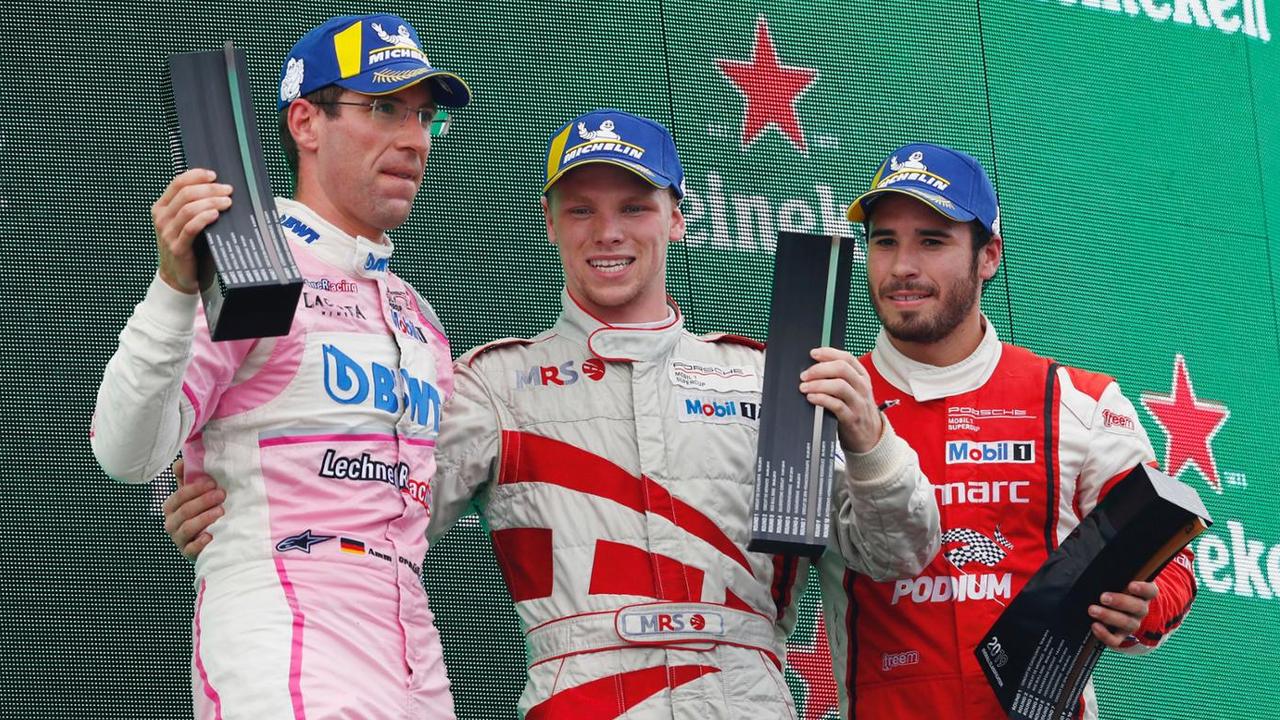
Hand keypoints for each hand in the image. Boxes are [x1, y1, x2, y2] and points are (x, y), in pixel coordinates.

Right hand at [151, 168, 232, 293]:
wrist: (178, 277)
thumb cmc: (188, 247)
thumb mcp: (186, 223)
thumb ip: (194, 206)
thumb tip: (218, 189)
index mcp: (162, 207)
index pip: (177, 183)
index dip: (196, 176)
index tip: (214, 175)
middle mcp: (162, 218)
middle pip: (186, 193)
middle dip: (209, 189)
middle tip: (228, 190)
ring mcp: (167, 233)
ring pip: (189, 208)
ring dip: (211, 202)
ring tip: (227, 202)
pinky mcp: (177, 247)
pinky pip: (191, 228)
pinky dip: (204, 218)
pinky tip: (216, 214)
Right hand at [162, 458, 224, 559]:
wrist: (210, 540)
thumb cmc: (201, 513)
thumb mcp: (195, 496)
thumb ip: (187, 479)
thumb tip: (181, 461)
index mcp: (171, 507)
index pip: (179, 496)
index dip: (195, 488)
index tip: (212, 482)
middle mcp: (171, 523)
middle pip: (184, 511)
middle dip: (203, 501)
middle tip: (221, 494)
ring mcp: (179, 539)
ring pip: (186, 528)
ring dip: (204, 518)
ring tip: (220, 511)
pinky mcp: (188, 553)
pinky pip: (190, 549)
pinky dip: (199, 542)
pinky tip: (210, 535)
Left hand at [799, 347, 882, 453]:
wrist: (870, 436)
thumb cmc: (857, 409)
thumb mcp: (854, 390)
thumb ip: (839, 377)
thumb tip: (814, 367)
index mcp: (862, 376)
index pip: (847, 358)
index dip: (828, 353)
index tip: (813, 354)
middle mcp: (862, 387)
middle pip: (842, 369)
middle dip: (820, 369)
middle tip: (805, 375)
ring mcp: (858, 402)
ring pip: (839, 385)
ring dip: (818, 384)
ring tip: (804, 387)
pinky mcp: (852, 418)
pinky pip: (836, 405)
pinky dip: (821, 399)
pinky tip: (811, 398)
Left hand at [1089, 581, 1156, 647]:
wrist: (1121, 610)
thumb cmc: (1119, 590)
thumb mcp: (1121, 582)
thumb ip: (1117, 577)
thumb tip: (1101, 571)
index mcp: (1144, 594)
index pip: (1150, 591)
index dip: (1143, 589)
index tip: (1131, 586)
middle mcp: (1141, 609)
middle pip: (1137, 607)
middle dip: (1120, 602)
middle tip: (1103, 597)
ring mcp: (1132, 623)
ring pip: (1127, 623)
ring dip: (1109, 616)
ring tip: (1092, 610)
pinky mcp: (1121, 635)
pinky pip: (1116, 640)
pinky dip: (1105, 635)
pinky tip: (1095, 626)